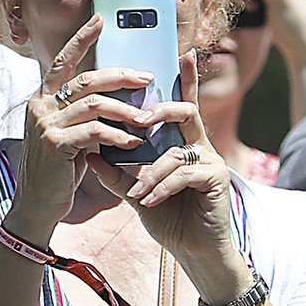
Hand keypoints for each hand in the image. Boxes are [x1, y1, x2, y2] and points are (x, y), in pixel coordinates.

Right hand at [8, 17, 154, 235]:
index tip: (100, 19)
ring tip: (149, 119)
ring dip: (126, 110)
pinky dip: (117, 136)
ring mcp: (46, 124)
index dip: (81, 39)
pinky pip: (94, 132)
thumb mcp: (69, 135)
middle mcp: (40, 106)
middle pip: (86, 79)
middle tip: (147, 79)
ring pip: (94, 104)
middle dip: (121, 76)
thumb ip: (84, 114)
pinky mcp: (55, 144)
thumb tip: (117, 97)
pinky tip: (134, 143)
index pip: (63, 61)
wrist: (37, 205)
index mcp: (43, 99)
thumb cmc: (58, 171)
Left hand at [99, 56, 246, 299]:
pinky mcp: (217, 179)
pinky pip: (184, 173)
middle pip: (185, 111)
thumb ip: (116, 173)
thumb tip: (89, 153)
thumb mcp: (137, 193)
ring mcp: (211, 162)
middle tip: (140, 121)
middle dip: (161, 111)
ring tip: (138, 194)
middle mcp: (200, 146)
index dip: (184, 80)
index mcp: (181, 144)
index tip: (181, 53)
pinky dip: (162, 186)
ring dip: (151, 173)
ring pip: (177, 150)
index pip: (180, 105)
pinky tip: (150, 201)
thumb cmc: (169, 219)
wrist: (194, 252)